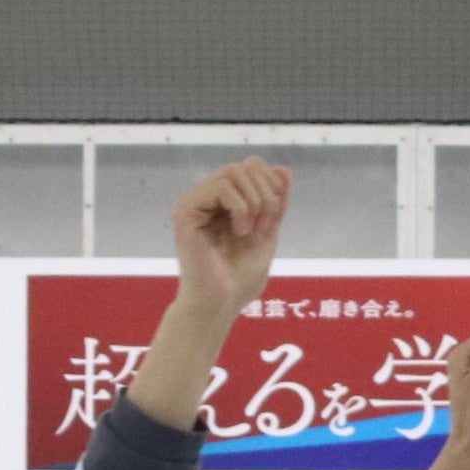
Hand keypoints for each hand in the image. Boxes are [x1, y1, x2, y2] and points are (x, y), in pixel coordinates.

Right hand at [168, 157, 291, 315]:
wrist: (221, 303)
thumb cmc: (240, 278)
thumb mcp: (268, 234)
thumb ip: (276, 203)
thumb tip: (284, 169)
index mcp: (226, 202)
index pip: (253, 168)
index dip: (272, 186)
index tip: (272, 219)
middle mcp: (208, 198)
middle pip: (245, 166)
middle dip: (265, 193)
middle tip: (264, 224)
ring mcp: (195, 202)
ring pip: (233, 172)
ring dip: (253, 201)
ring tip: (249, 230)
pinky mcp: (186, 211)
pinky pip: (219, 187)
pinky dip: (239, 207)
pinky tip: (239, 231)